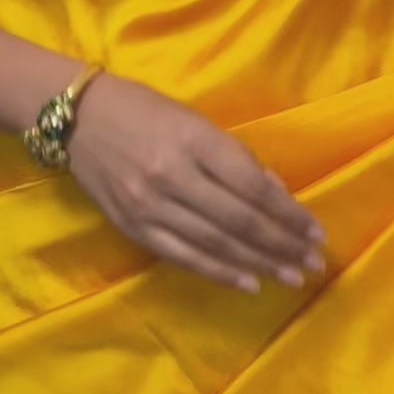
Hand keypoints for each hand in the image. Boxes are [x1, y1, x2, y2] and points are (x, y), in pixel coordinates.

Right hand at [67, 75, 325, 293]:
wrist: (77, 119)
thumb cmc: (145, 111)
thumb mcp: (195, 121)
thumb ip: (236, 159)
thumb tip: (279, 196)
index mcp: (194, 141)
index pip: (253, 187)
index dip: (288, 213)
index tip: (316, 232)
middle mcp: (173, 176)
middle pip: (239, 220)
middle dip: (281, 245)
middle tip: (314, 264)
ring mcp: (150, 205)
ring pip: (215, 243)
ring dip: (259, 264)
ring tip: (292, 277)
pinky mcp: (133, 227)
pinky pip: (183, 257)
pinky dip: (219, 272)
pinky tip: (249, 282)